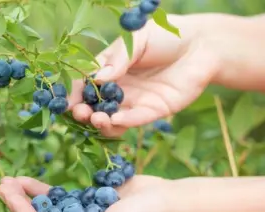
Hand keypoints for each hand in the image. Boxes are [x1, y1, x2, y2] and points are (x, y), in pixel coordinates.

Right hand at [68, 15, 219, 136]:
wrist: (202, 44)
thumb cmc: (166, 35)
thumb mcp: (137, 39)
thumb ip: (118, 58)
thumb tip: (97, 79)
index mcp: (110, 70)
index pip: (85, 84)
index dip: (73, 93)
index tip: (62, 101)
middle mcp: (119, 89)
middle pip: (95, 106)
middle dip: (83, 112)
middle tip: (79, 112)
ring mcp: (135, 102)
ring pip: (112, 119)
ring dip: (101, 122)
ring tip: (96, 118)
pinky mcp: (154, 111)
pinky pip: (135, 120)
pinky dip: (123, 123)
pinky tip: (114, 120)